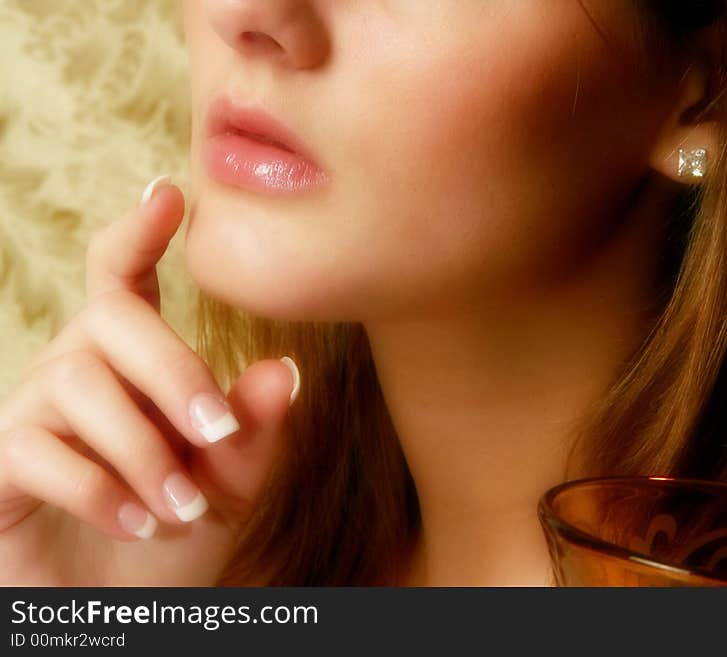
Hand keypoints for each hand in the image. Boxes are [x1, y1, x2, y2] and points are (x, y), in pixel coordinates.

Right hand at [0, 175, 300, 584]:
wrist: (120, 603)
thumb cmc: (177, 527)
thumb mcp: (229, 479)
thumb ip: (253, 429)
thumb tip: (288, 371)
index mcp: (133, 358)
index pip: (123, 277)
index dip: (139, 232)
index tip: (170, 194)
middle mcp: (78, 368)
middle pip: (111, 322)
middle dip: (172, 370)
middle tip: (217, 433)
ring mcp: (33, 411)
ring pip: (78, 383)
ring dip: (142, 447)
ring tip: (184, 505)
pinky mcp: (1, 462)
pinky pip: (36, 447)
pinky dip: (98, 487)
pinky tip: (138, 522)